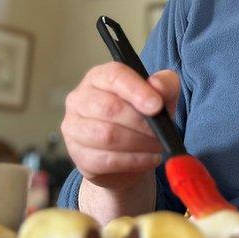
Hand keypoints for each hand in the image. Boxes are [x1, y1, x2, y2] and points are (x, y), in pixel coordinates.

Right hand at [61, 62, 180, 192]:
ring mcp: (74, 127)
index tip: (157, 106)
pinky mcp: (78, 155)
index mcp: (99, 77)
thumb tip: (157, 85)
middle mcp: (80, 98)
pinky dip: (134, 161)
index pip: (114, 76)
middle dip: (141, 123)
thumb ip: (164, 85)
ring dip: (139, 143)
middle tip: (162, 133)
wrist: (130, 154)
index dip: (137, 90)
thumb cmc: (143, 118)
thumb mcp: (161, 97)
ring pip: (107, 136)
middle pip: (109, 107)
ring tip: (157, 146)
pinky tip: (149, 159)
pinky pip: (106, 160)